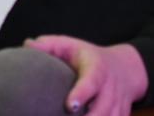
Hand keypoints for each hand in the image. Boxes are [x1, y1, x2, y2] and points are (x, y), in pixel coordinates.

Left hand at [25, 36, 147, 114]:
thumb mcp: (70, 44)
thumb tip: (27, 44)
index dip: (82, 94)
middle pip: (103, 110)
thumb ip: (48, 45)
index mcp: (97, 69)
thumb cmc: (88, 56)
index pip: (92, 83)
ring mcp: (118, 106)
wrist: (126, 69)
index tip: (70, 106)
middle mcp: (111, 90)